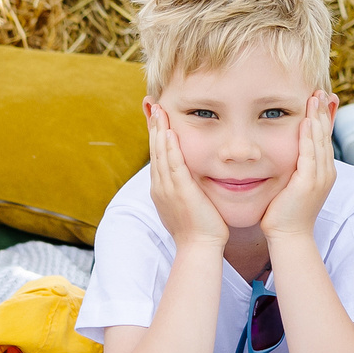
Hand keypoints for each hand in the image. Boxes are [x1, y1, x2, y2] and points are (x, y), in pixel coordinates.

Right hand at [145, 101, 227, 251]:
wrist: (199, 247)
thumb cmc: (199, 228)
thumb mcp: (187, 204)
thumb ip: (186, 188)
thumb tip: (190, 179)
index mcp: (161, 188)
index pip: (157, 156)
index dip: (156, 136)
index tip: (157, 118)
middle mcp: (160, 186)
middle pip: (154, 150)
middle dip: (154, 126)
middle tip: (154, 105)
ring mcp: (167, 188)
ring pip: (160, 154)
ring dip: (159, 130)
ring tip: (159, 110)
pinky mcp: (180, 191)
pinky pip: (173, 165)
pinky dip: (170, 147)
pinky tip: (170, 132)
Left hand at [260, 92, 338, 242]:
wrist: (289, 236)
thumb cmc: (286, 213)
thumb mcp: (293, 185)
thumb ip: (294, 167)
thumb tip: (288, 154)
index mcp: (323, 172)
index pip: (324, 138)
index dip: (323, 118)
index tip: (320, 99)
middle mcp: (326, 172)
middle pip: (326, 135)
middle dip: (323, 111)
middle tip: (321, 90)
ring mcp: (319, 177)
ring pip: (321, 141)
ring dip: (318, 117)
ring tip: (315, 97)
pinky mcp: (308, 182)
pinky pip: (310, 154)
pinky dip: (309, 136)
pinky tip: (306, 121)